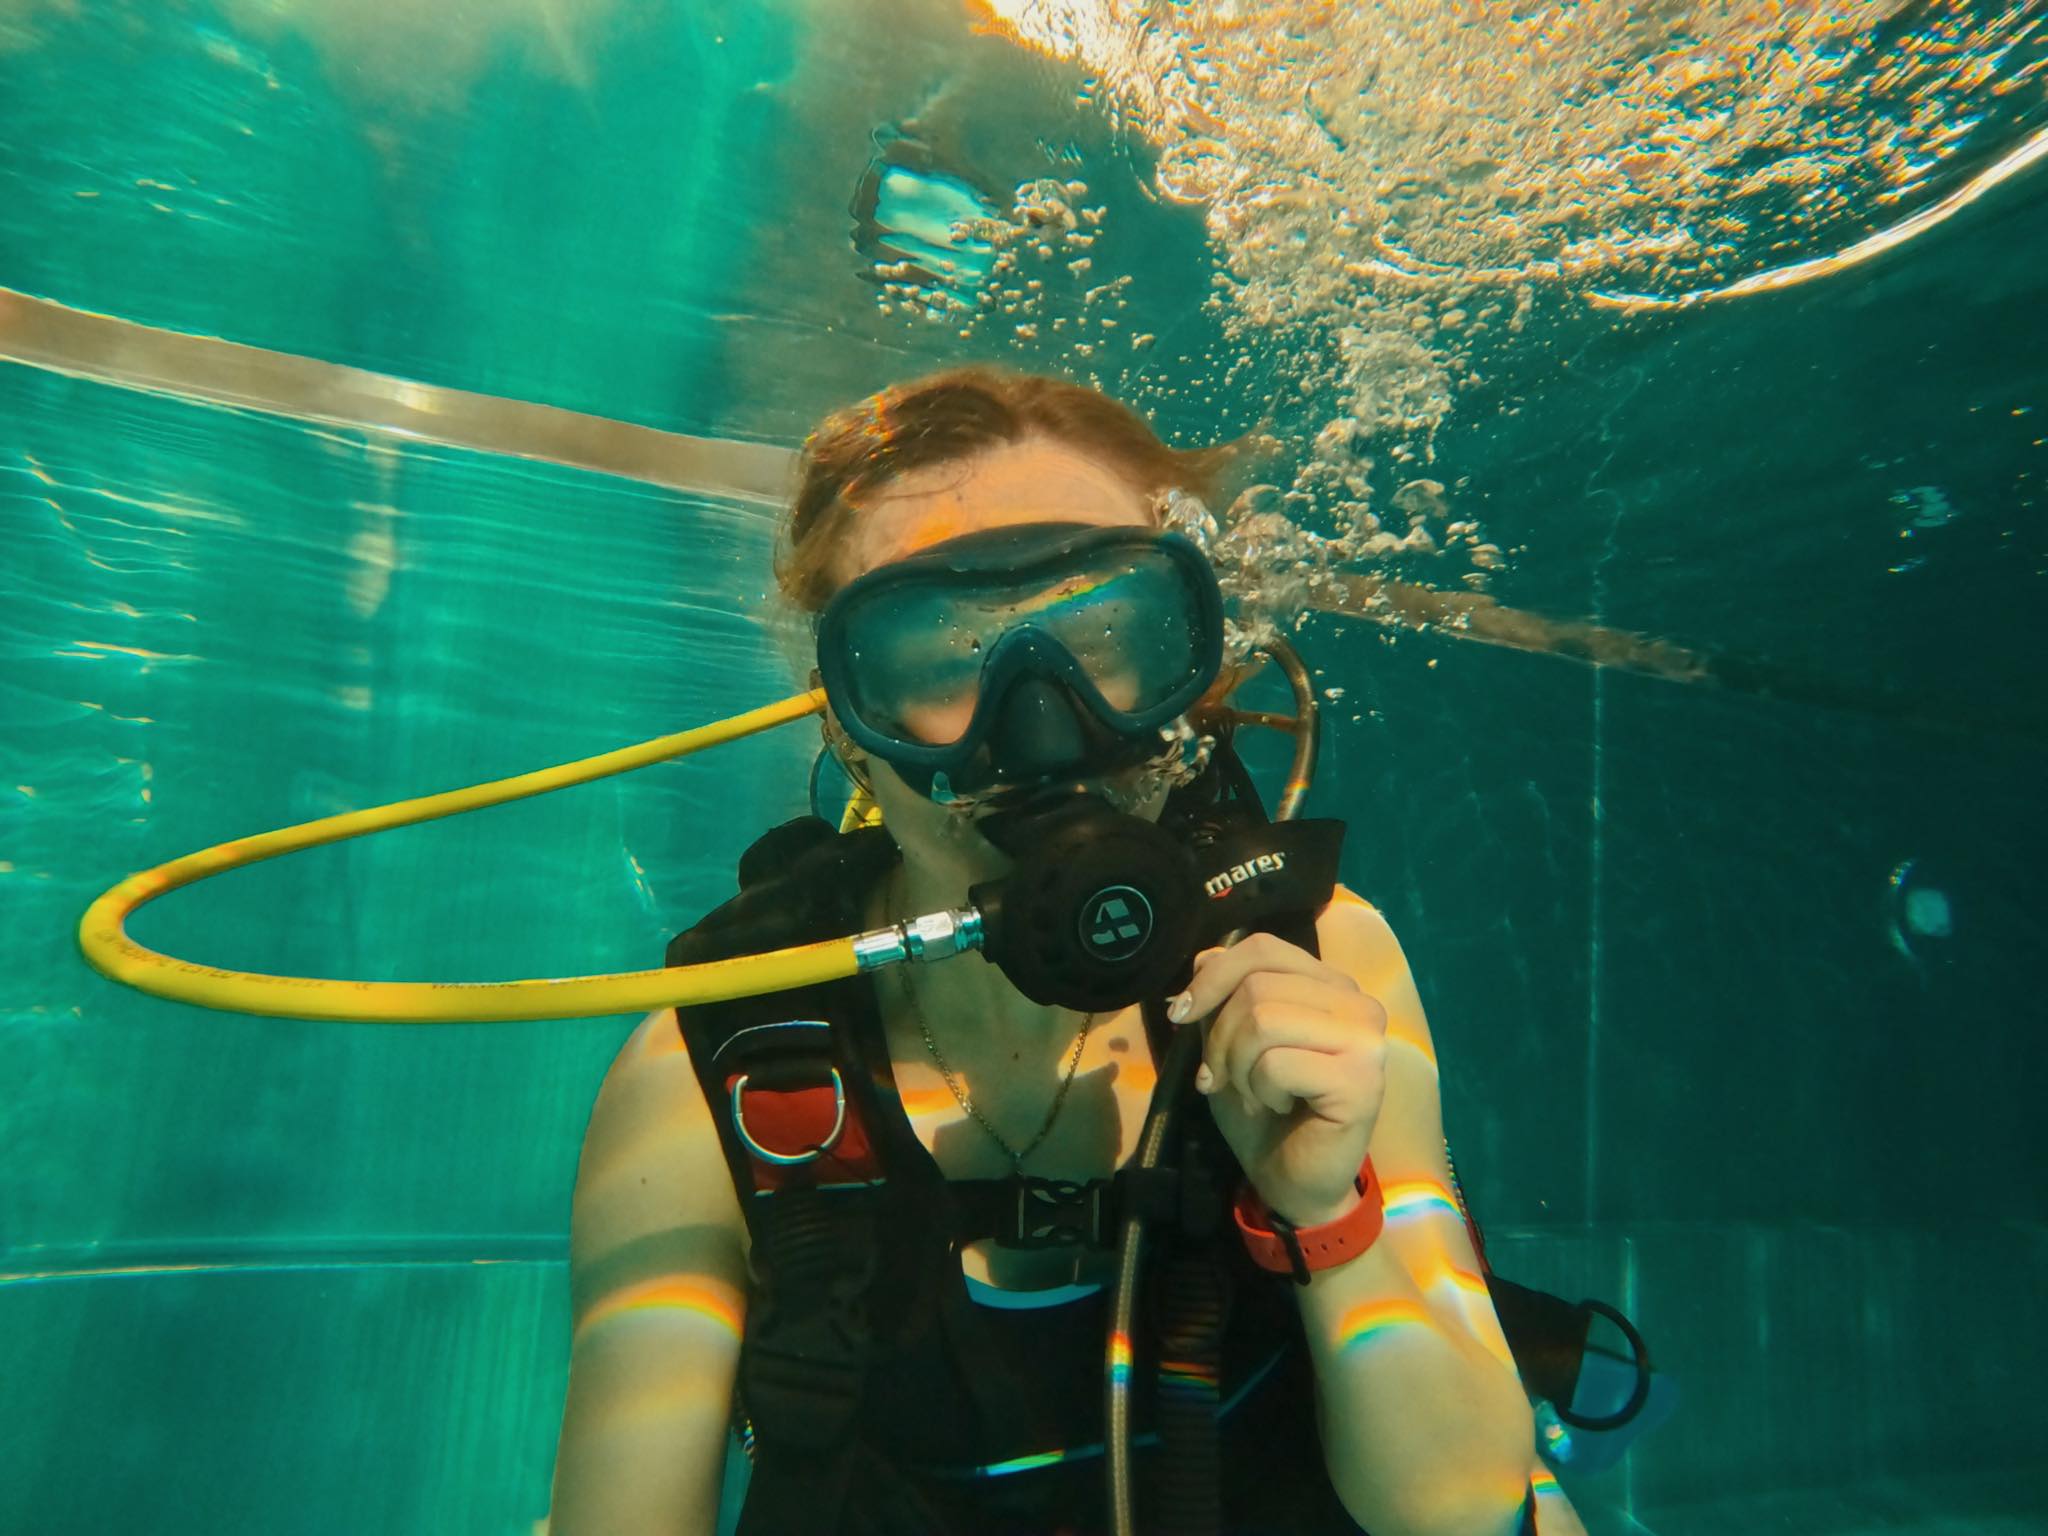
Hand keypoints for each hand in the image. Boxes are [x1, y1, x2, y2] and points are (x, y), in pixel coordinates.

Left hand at [1170, 932, 1387, 1226]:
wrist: (1293, 1183)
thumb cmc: (1265, 1112)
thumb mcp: (1230, 1045)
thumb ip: (1224, 998)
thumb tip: (1205, 956)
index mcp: (1330, 986)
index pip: (1263, 948)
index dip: (1213, 976)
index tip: (1181, 1014)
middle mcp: (1357, 1003)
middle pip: (1257, 985)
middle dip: (1219, 1035)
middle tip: (1219, 1076)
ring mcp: (1365, 1040)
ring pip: (1264, 1019)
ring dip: (1237, 1065)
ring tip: (1252, 1092)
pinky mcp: (1360, 1080)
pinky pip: (1277, 1064)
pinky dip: (1260, 1089)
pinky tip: (1280, 1106)